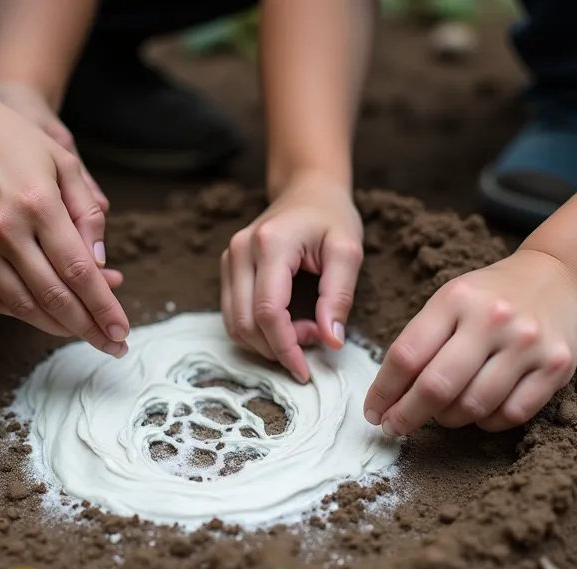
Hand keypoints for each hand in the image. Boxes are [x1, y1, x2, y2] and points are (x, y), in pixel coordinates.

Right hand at [0, 86, 129, 356]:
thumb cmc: (6, 138)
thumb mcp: (60, 160)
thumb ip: (85, 212)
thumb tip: (101, 266)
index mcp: (36, 203)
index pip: (79, 272)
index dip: (103, 308)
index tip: (122, 332)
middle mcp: (0, 230)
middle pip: (52, 297)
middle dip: (86, 328)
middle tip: (110, 348)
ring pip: (19, 306)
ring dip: (54, 326)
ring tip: (81, 332)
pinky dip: (20, 310)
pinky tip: (42, 312)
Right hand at [221, 174, 363, 382]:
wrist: (307, 189)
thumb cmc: (331, 217)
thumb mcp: (348, 251)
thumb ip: (339, 296)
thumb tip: (331, 341)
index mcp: (270, 244)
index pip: (268, 312)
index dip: (285, 347)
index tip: (305, 371)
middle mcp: (241, 250)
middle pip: (245, 323)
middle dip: (277, 347)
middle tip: (315, 339)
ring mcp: (229, 258)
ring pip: (234, 323)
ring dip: (266, 342)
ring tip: (304, 330)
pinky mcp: (228, 267)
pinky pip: (233, 314)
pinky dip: (257, 331)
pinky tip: (286, 324)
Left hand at [364, 249, 576, 434]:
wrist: (560, 277)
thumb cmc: (491, 296)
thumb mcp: (451, 300)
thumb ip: (422, 341)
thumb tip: (390, 398)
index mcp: (456, 299)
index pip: (407, 356)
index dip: (383, 392)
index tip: (373, 412)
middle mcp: (493, 320)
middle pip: (436, 387)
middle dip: (407, 416)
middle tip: (395, 427)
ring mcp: (527, 345)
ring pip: (473, 407)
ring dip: (448, 420)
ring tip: (442, 413)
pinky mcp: (556, 367)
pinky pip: (510, 414)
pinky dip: (486, 422)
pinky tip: (479, 412)